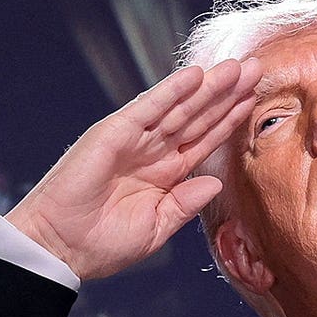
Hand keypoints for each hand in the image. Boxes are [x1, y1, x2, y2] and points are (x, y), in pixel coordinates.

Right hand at [6, 58, 261, 279]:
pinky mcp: (113, 133)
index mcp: (164, 175)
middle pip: (197, 117)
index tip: (254, 101)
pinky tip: (195, 75)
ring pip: (179, 107)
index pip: (204, 141)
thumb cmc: (100, 245)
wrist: (60, 249)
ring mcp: (133, 140)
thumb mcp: (156, 228)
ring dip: (207, 87)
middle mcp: (151, 152)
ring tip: (236, 67)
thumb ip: (186, 204)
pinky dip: (171, 90)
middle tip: (256, 69)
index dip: (228, 121)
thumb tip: (215, 183)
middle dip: (226, 94)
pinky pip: (148, 108)